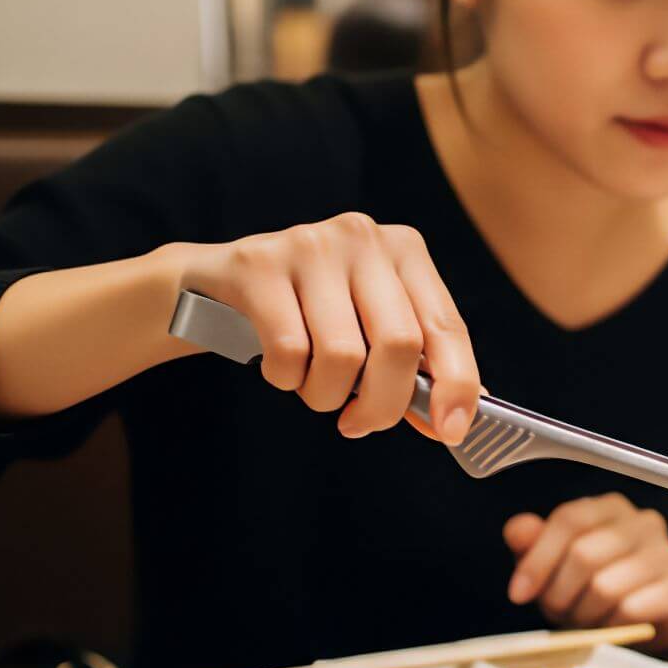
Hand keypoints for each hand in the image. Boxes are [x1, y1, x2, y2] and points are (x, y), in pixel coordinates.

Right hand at [171, 212, 479, 442]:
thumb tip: (454, 420)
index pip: (446, 326)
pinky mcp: (259, 264)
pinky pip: (290, 351)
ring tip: (313, 386)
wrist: (210, 284)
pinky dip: (286, 379)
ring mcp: (311, 245)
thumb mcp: (367, 327)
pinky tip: (280, 367)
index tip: (453, 431)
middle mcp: (364, 237)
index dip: (457, 384)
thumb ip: (414, 368)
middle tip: (360, 424)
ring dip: (327, 395)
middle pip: (399, 344)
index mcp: (405, 250)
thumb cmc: (307, 314)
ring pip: (343, 355)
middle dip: (383, 404)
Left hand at [505, 493, 667, 649]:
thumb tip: (518, 530)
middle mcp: (644, 522)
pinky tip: (611, 625)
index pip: (569, 520)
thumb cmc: (592, 585)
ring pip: (606, 587)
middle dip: (560, 593)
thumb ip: (532, 542)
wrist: (643, 618)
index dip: (538, 559)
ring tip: (584, 618)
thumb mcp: (554, 564)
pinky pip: (632, 610)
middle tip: (558, 611)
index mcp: (610, 507)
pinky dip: (612, 625)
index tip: (518, 593)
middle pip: (585, 554)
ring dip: (585, 613)